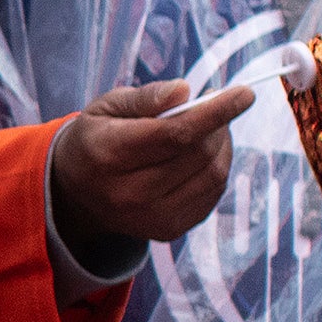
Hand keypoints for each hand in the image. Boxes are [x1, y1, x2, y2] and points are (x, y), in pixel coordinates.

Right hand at [48, 79, 251, 255]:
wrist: (77, 194)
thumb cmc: (96, 140)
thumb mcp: (107, 107)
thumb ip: (146, 98)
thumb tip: (183, 91)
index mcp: (107, 155)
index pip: (174, 134)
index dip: (214, 112)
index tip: (244, 94)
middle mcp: (128, 194)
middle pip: (198, 153)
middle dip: (217, 123)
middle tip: (212, 105)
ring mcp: (150, 218)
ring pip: (212, 174)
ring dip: (221, 145)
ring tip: (208, 129)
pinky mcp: (168, 230)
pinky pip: (213, 193)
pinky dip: (216, 167)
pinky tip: (201, 156)